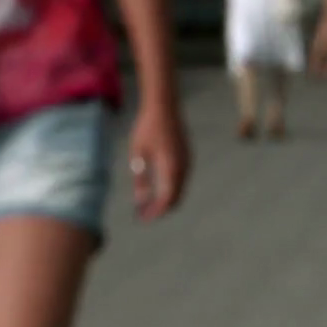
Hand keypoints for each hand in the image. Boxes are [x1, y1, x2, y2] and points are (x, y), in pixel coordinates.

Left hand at [128, 102, 189, 220]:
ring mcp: (187, 163)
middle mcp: (184, 169)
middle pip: (175, 198)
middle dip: (160, 208)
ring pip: (179, 190)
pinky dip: (169, 189)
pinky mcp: (186, 158)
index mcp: (171, 169)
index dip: (156, 212)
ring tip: (148, 203)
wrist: (164, 107)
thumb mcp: (138, 155)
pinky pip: (180, 180)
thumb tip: (140, 200)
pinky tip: (157, 188)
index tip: (143, 218)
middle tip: (144, 214)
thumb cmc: (147, 128)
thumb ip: (140, 179)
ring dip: (165, 199)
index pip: (167, 200)